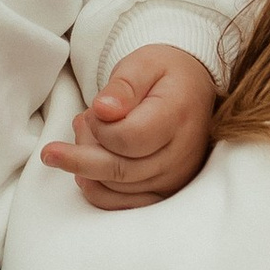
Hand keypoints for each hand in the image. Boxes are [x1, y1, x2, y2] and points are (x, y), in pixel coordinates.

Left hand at [40, 43, 216, 210]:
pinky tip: (86, 171)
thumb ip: (123, 86)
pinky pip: (123, 206)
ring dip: (87, 168)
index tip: (94, 110)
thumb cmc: (164, 75)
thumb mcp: (143, 64)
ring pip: (116, 189)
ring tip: (86, 136)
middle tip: (77, 123)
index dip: (100, 127)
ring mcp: (175, 178)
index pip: (128, 138)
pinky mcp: (165, 192)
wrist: (192, 91)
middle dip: (82, 151)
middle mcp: (182, 154)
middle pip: (119, 170)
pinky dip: (96, 190)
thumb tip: (103, 110)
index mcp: (178, 116)